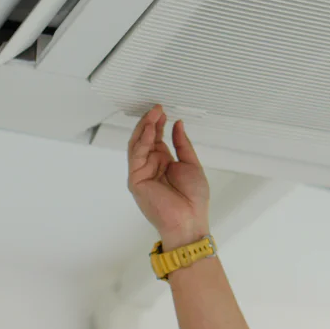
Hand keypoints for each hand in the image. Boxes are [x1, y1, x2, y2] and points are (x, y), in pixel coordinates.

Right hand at [128, 104, 209, 247]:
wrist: (190, 220)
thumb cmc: (193, 198)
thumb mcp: (191, 164)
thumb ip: (182, 144)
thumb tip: (178, 124)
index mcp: (163, 163)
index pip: (156, 138)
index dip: (158, 124)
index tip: (162, 110)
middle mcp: (150, 166)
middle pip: (144, 139)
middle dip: (149, 122)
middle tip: (156, 108)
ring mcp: (141, 173)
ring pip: (137, 144)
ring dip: (144, 127)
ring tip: (153, 113)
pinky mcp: (136, 179)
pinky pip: (136, 155)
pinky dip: (142, 140)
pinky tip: (149, 129)